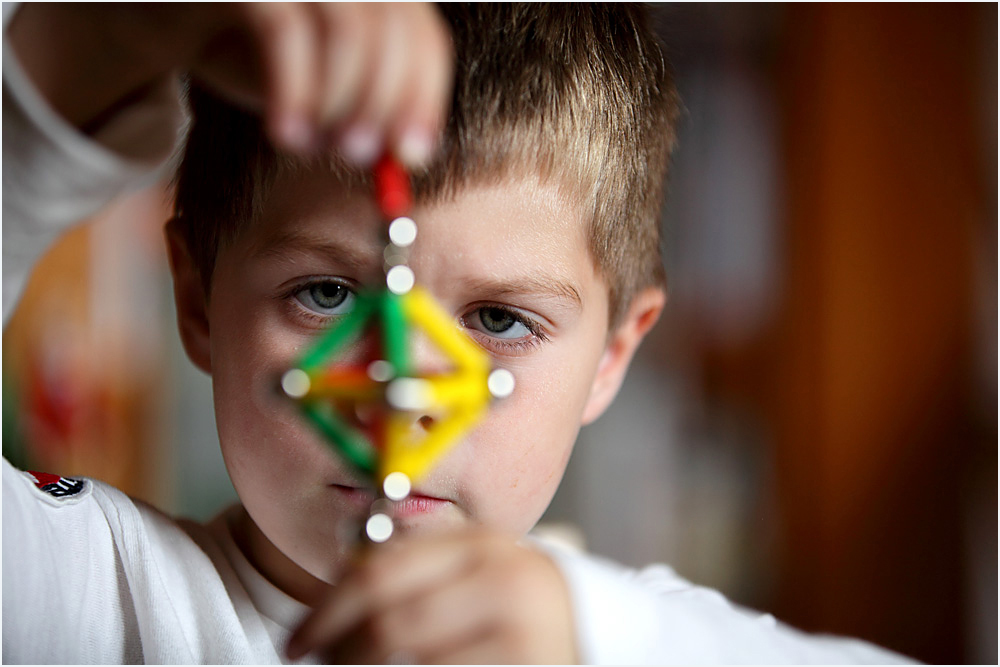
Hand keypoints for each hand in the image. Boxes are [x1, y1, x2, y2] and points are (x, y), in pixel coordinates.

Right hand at [7, 3, 452, 164]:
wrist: (163, 12)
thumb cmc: (249, 47)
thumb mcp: (315, 84)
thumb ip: (357, 111)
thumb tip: (400, 156)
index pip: (423, 38)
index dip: (424, 99)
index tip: (412, 156)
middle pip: (394, 30)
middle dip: (382, 104)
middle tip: (360, 157)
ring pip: (348, 28)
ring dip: (339, 101)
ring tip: (312, 149)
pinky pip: (283, 31)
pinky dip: (292, 92)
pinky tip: (285, 135)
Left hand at [287, 529, 579, 663]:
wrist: (606, 632)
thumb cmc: (526, 606)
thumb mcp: (479, 572)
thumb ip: (422, 571)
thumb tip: (335, 594)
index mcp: (484, 544)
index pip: (383, 569)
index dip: (329, 606)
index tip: (300, 635)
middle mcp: (504, 579)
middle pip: (390, 618)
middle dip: (338, 647)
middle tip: (313, 659)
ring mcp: (520, 630)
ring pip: (408, 657)